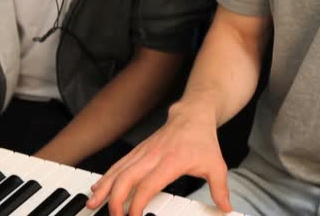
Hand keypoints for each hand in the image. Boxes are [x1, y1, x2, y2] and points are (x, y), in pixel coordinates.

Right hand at [86, 101, 232, 215]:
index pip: (148, 184)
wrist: (193, 115)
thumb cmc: (203, 140)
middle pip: (126, 178)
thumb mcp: (217, 165)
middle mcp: (153, 155)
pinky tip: (98, 187)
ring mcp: (143, 151)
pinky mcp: (139, 150)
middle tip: (112, 215)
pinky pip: (119, 164)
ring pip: (118, 170)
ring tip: (93, 203)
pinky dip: (106, 176)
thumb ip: (220, 189)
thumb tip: (226, 208)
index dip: (138, 202)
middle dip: (115, 199)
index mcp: (171, 161)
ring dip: (104, 187)